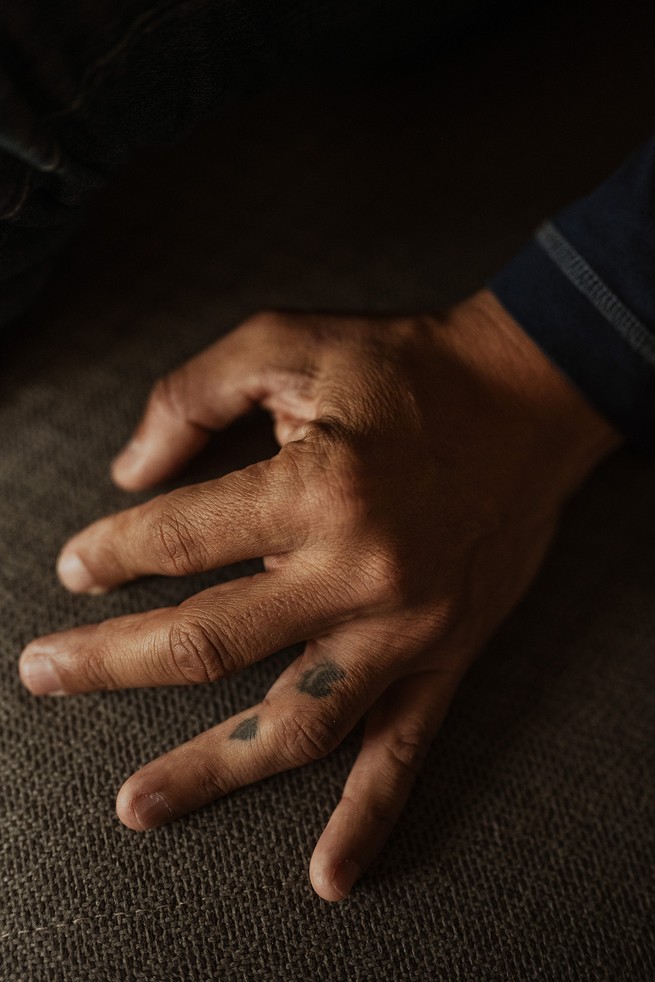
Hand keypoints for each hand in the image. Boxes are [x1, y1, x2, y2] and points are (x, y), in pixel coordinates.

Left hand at [19, 290, 619, 900]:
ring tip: (135, 805)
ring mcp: (404, 630)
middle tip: (43, 675)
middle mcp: (358, 574)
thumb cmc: (405, 366)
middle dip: (109, 662)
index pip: (180, 538)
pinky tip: (326, 875)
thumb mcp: (289, 343)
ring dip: (208, 769)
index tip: (78, 565)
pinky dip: (365, 820)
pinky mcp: (444, 656)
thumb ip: (193, 396)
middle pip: (208, 640)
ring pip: (292, 722)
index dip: (112, 551)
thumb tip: (127, 472)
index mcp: (317, 489)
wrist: (524, 397)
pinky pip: (403, 752)